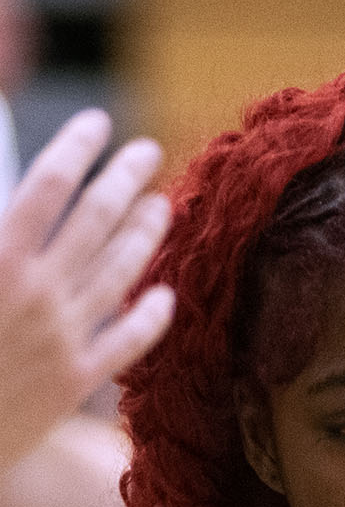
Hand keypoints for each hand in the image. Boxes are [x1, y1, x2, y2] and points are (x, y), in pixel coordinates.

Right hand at [0, 110, 175, 470]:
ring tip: (164, 206)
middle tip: (149, 152)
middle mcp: (38, 293)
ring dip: (146, 234)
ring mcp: (62, 338)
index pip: (50, 184)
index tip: (98, 124)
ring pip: (121, 274)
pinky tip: (167, 295)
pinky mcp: (74, 382)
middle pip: (96, 221)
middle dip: (125, 179)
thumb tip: (11, 201)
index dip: (77, 148)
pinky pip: (128, 343)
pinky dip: (151, 316)